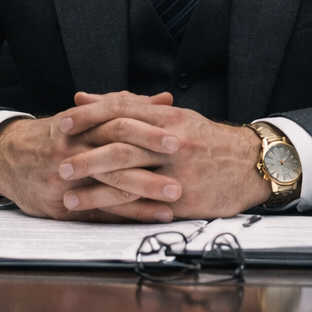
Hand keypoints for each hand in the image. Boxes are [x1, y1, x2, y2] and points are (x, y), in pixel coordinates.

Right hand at [0, 90, 181, 221]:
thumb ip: (126, 107)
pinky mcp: (60, 205)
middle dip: (151, 166)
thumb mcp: (86, 116)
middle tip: (182, 174)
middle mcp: (72, 150)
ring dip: (145, 195)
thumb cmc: (56, 135)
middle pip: (115, 155)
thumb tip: (166, 101)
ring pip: (109, 187)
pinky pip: (99, 212)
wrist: (6, 157)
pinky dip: (128, 215)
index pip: (118, 123)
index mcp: (81, 124)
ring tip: (174, 199)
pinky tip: (153, 215)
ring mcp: (65, 180)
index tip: (178, 137)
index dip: (149, 131)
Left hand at [60, 91, 270, 219]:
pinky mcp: (184, 199)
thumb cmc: (207, 140)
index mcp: (169, 117)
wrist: (253, 164)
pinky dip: (117, 209)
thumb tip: (84, 98)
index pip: (122, 110)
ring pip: (130, 177)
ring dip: (94, 188)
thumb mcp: (173, 116)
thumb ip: (129, 107)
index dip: (90, 116)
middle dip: (86, 155)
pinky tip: (97, 214)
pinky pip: (145, 205)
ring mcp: (179, 171)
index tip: (63, 124)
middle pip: (121, 145)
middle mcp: (173, 142)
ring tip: (67, 194)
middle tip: (58, 162)